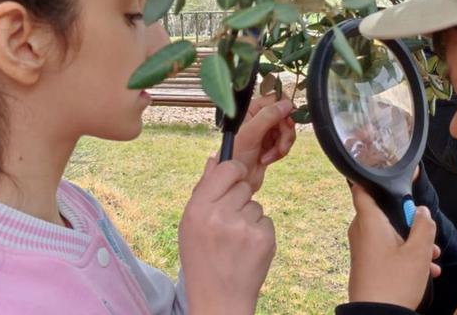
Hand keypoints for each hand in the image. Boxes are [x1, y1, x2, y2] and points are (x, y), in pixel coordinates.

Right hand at [179, 158, 275, 314]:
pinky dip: (259, 232)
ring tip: (235, 241)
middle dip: (239, 199)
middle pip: (244, 186)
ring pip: (256, 205)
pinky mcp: (263, 239)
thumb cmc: (201, 258)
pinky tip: (247, 249)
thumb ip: (203, 189)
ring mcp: (243, 228)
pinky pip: (266, 221)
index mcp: (198, 209)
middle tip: (228, 223)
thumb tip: (214, 158)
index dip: (235, 171)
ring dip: (249, 218)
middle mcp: (220, 215)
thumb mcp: (190, 224)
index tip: (236, 176)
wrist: (218, 297)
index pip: (227, 169)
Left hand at [232, 94, 295, 190]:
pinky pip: (285, 143)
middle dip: (285, 132)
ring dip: (283, 144)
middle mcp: (259, 118)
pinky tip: (267, 159)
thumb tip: (286, 105)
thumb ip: (267, 116)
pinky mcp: (271, 145)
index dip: (285, 109)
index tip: (287, 121)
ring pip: (287, 130)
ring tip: (272, 155)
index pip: (276, 99)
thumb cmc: (234, 156)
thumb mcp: (250, 134)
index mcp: (252, 110)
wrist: (235, 181)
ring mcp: (266, 132)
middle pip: (285, 116)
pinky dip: (279, 152)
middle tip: (281, 144)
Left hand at [347, 184, 440, 308]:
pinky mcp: (366, 262)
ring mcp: (363, 248)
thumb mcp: (419, 252)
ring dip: (412, 242)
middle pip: (384, 212)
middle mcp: (361, 231)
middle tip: (428, 233)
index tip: (395, 177)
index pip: (363, 187)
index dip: (377, 178)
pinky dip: (404, 255)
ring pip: (390, 234)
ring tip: (433, 258)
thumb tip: (421, 211)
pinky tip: (427, 271)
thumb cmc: (395, 282)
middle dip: (409, 220)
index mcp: (369, 221)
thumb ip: (423, 226)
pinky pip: (386, 250)